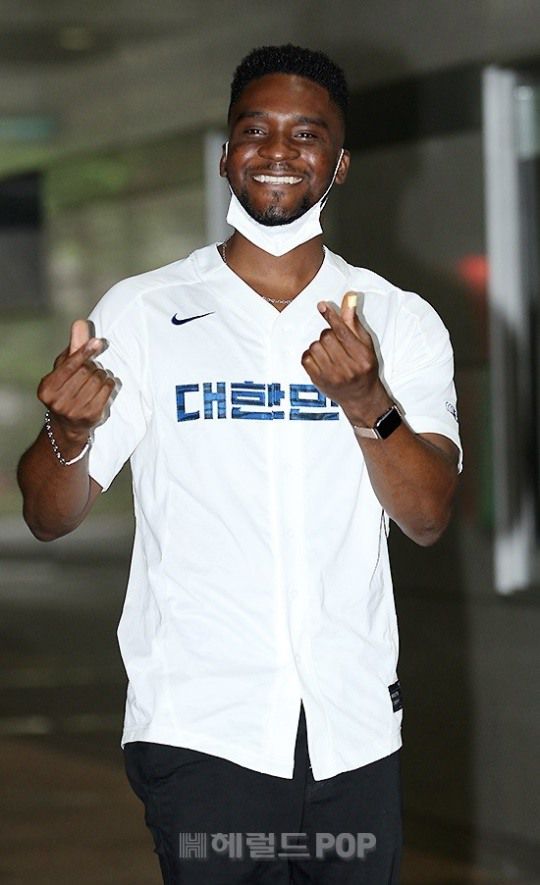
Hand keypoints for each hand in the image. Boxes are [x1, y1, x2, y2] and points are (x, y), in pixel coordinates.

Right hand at [37, 320, 116, 442]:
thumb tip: (81, 323)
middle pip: (86, 372)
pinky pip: (107, 391)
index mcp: (47, 388)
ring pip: (98, 380)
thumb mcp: (65, 368)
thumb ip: (74, 346)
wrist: (69, 424)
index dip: (85, 352)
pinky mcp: (91, 417)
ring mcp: (75, 411)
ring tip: (99, 376)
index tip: (97, 343)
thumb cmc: (66, 388)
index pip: (70, 365)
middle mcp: (58, 402)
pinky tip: (105, 384)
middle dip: (94, 366)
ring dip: (103, 374)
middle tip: (94, 367)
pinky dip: (110, 384)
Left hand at [301, 292, 391, 424]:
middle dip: (329, 335)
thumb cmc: (365, 367)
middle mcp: (348, 367)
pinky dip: (311, 355)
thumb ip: (354, 321)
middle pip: (327, 337)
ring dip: (319, 345)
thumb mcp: (365, 344)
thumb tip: (349, 297)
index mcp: (362, 356)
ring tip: (330, 353)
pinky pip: (306, 358)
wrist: (361, 397)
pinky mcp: (319, 381)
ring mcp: (332, 376)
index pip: (343, 332)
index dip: (331, 317)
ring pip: (315, 346)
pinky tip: (321, 360)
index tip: (321, 305)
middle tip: (336, 342)